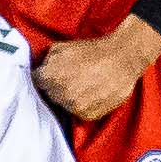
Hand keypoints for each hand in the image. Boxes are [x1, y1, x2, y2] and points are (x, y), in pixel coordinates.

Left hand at [33, 14, 158, 122]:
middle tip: (72, 77)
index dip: (45, 76)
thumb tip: (41, 68)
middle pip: (50, 94)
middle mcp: (59, 94)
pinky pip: (79, 112)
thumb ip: (46, 59)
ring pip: (64, 105)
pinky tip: (92, 92)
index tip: (53, 74)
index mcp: (49, 76)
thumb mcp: (62, 46)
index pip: (37, 81)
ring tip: (84, 84)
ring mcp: (73, 106)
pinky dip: (84, 105)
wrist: (122, 58)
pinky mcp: (88, 115)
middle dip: (57, 86)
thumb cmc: (93, 50)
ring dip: (70, 97)